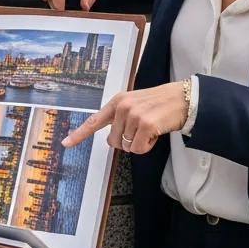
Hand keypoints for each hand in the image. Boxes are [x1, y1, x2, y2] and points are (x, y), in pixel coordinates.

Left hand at [61, 84, 188, 153]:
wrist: (182, 98)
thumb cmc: (159, 104)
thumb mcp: (135, 104)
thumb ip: (121, 117)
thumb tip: (113, 139)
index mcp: (117, 101)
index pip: (94, 120)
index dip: (79, 134)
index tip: (65, 143)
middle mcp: (122, 107)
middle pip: (113, 141)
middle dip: (127, 142)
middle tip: (141, 131)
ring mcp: (134, 115)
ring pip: (127, 147)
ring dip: (140, 143)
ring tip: (151, 128)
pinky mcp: (146, 125)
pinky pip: (139, 149)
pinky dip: (148, 146)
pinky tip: (156, 133)